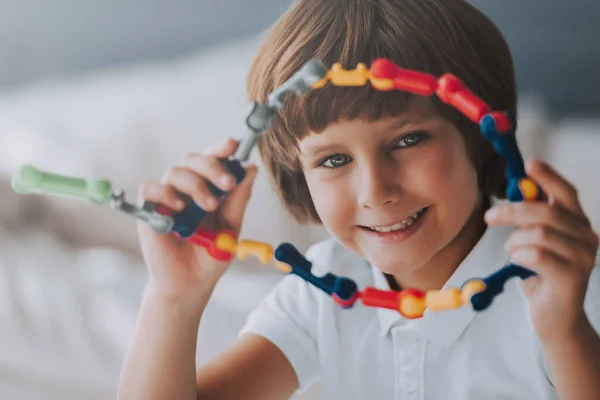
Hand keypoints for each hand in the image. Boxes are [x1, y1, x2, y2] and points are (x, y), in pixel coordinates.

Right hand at [137, 137, 257, 303]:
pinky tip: (180, 207)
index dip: (221, 148)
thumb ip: (238, 200)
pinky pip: (150, 189)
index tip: (233, 144)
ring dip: (195, 184)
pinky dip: (165, 192)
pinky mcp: (148, 211)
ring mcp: (167, 197)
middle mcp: (186, 188)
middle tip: (227, 183)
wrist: (191, 283)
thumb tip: (251, 169)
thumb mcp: (231, 227)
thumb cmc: (210, 255)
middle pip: (193, 159)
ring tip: (210, 205)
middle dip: (212, 166)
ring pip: (175, 171)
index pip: (212, 159)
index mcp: (207, 187)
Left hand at [484, 159, 598, 341]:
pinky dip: (519, 257)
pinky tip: (520, 265)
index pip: (566, 193)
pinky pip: (536, 255)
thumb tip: (519, 189)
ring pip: (538, 234)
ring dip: (515, 242)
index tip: (529, 163)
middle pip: (546, 212)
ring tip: (513, 254)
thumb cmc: (541, 275)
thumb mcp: (536, 241)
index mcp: (577, 224)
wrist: (555, 318)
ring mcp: (582, 258)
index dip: (548, 177)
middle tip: (489, 217)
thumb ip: (533, 218)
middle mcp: (586, 237)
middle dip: (512, 211)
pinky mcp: (572, 277)